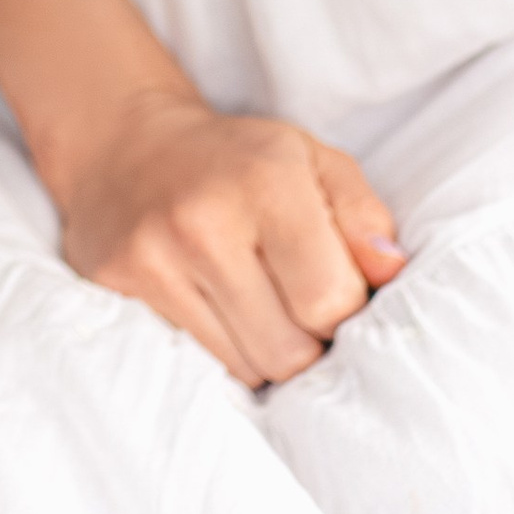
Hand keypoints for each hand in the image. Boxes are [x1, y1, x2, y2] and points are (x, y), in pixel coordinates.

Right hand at [50, 84, 405, 384]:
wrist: (125, 145)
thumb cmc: (237, 159)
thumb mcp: (311, 160)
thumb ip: (362, 215)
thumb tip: (391, 272)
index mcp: (267, 179)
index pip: (330, 300)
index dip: (346, 309)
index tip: (336, 291)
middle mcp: (206, 221)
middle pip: (290, 351)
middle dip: (309, 341)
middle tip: (300, 309)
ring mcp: (157, 258)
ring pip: (247, 369)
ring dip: (268, 353)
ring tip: (262, 310)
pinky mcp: (122, 285)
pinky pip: (201, 363)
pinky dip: (225, 351)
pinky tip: (221, 312)